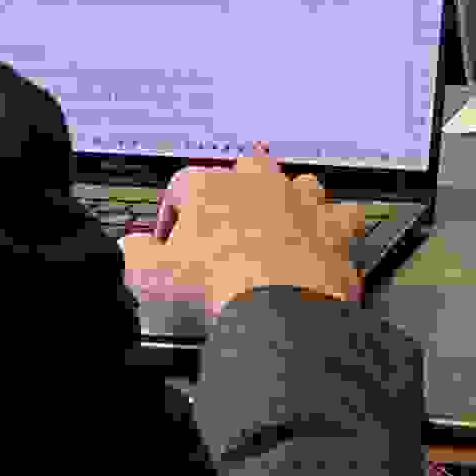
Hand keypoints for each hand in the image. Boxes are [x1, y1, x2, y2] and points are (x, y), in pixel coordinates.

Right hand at [117, 143, 381, 319]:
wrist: (276, 306)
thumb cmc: (217, 283)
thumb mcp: (154, 274)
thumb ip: (137, 254)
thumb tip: (133, 246)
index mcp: (211, 186)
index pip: (184, 185)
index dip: (174, 215)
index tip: (172, 241)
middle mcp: (259, 182)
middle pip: (247, 169)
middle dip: (239, 191)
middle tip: (231, 222)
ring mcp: (301, 200)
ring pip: (298, 185)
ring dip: (291, 203)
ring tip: (282, 227)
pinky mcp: (333, 225)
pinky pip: (343, 215)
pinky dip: (337, 227)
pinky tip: (329, 240)